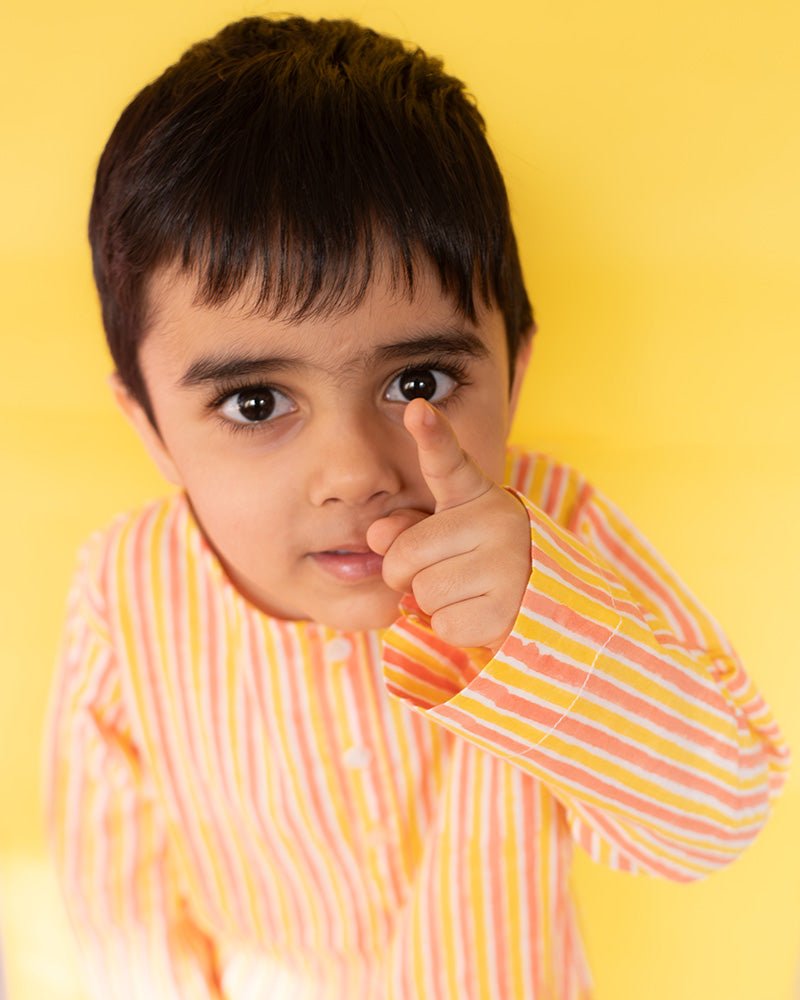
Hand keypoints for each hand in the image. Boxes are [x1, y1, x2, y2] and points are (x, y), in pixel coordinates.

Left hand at [366, 398, 530, 651]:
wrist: (542, 608)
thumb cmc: (479, 567)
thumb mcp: (444, 539)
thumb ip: (407, 530)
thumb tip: (378, 536)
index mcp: (477, 495)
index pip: (449, 461)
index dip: (432, 433)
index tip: (417, 407)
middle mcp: (497, 520)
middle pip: (405, 553)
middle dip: (407, 574)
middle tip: (443, 575)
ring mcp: (507, 563)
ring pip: (423, 592)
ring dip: (433, 604)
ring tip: (469, 594)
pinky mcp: (508, 609)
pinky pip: (445, 624)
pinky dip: (453, 629)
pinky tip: (481, 614)